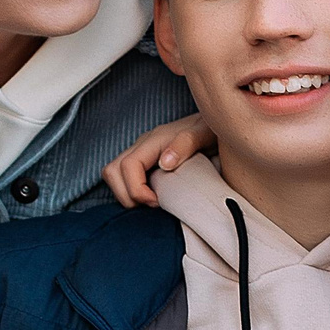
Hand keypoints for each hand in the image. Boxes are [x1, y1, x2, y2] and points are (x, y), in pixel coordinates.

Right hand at [102, 116, 216, 207]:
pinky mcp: (145, 162)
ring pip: (114, 176)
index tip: (157, 202)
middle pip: (112, 172)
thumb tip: (165, 162)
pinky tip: (153, 198)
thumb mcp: (205, 133)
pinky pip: (124, 179)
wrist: (218, 124)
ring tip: (152, 202)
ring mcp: (141, 154)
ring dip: (126, 194)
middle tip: (153, 205)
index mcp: (154, 140)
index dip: (136, 190)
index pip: (127, 166)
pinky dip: (131, 192)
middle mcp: (142, 146)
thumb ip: (186, 144)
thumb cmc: (212, 130)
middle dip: (127, 196)